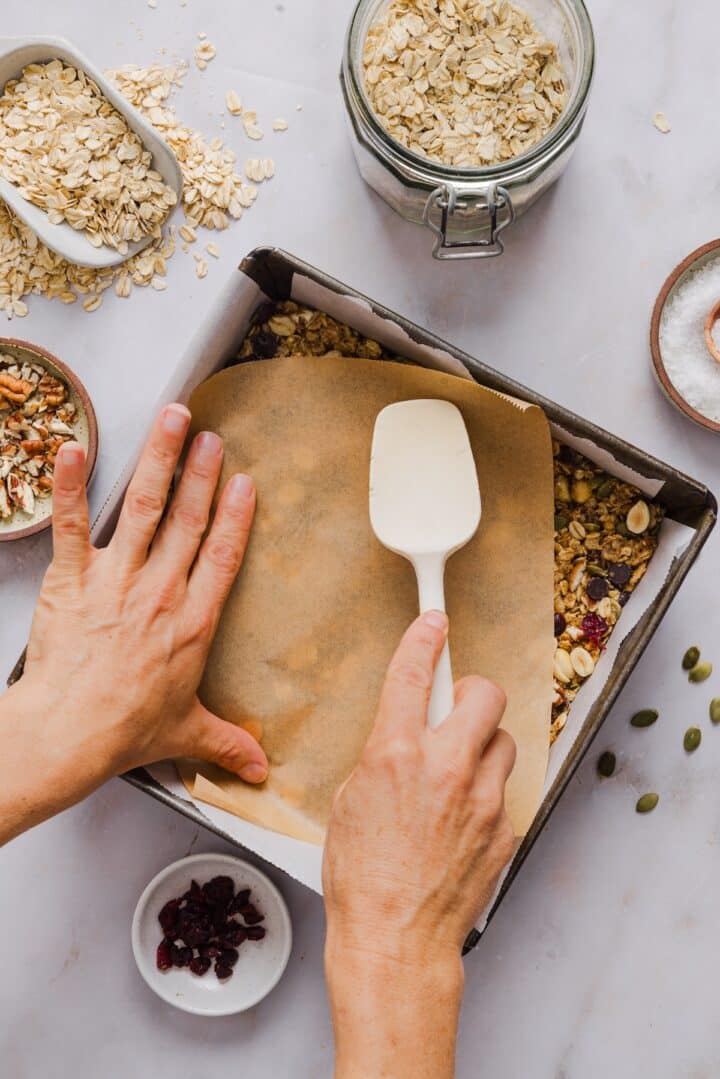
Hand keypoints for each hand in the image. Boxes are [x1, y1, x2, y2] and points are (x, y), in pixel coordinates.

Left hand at [0, 404, 266, 843]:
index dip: (234, 517)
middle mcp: (160, 592)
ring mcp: (115, 581)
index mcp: (192, 622)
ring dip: (158, 461)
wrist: (69, 734)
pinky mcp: (72, 580)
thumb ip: (226, 742)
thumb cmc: (125, 731)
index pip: (221, 558)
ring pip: (142, 510)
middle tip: (211, 435)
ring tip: (170, 420)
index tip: (244, 483)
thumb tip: (260, 769)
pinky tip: (74, 449)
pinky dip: (71, 486)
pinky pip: (72, 525)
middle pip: (187, 521)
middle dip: (200, 473)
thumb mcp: (186, 733)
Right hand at [323, 611, 515, 1078]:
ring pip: (502, 741)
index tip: (433, 621)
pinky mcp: (504, 827)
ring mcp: (482, 798)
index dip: (424, 638)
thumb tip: (404, 736)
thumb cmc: (361, 878)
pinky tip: (460, 821)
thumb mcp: (350, 800)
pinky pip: (502, 791)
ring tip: (457, 776)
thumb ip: (383, 756)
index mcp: (396, 755)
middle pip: (485, 693)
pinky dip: (484, 794)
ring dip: (482, 746)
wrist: (396, 940)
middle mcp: (445, 767)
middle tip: (457, 708)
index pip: (415, 674)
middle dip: (472, 691)